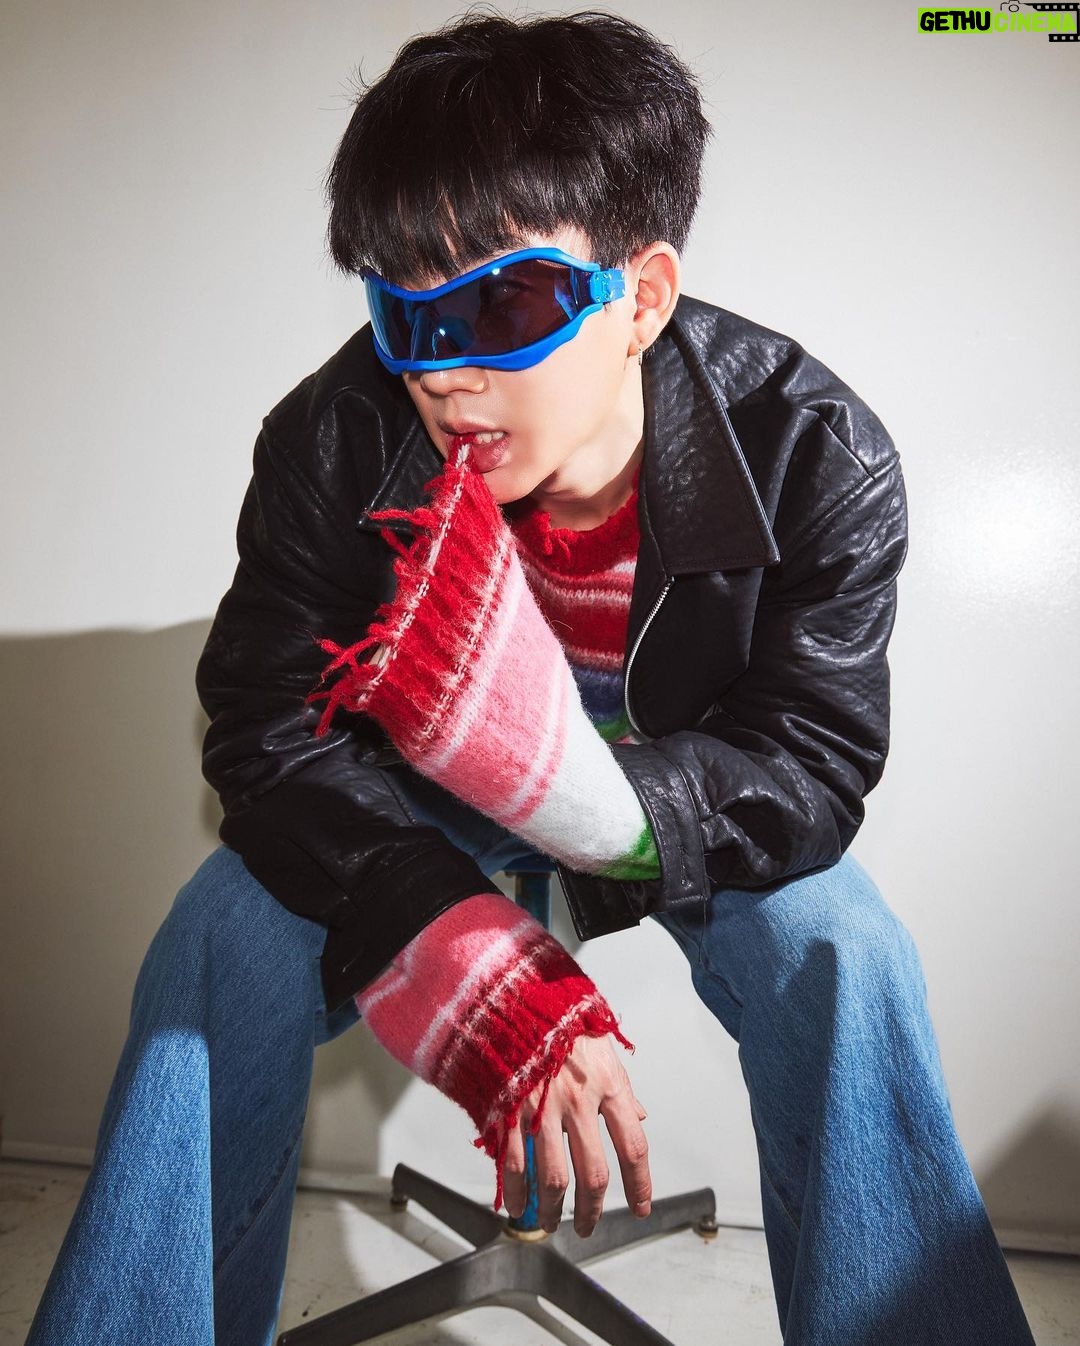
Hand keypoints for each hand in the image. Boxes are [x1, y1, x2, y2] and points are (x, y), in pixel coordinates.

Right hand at [500, 1034, 650, 1236]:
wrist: (513, 995)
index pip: (633, 1146)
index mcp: (607, 1085)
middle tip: (588, 1225)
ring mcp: (542, 1108)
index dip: (640, 1184)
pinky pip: (516, 1164)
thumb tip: (640, 1115)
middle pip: (595, 1175)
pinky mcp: (510, 1110)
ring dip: (554, 1210)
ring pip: (555, 1179)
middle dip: (593, 1210)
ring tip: (552, 1223)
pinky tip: (519, 1205)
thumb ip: (622, 1087)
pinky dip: (518, 1192)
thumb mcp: (603, 1046)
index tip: (642, 1206)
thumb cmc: (559, 1018)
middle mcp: (579, 1101)